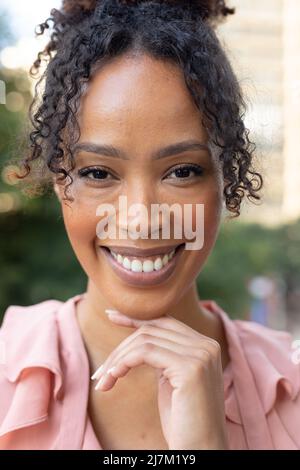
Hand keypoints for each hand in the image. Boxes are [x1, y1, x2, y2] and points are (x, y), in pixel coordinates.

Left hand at [91, 310, 228, 449]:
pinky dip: (123, 363)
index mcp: (205, 346)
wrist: (201, 451)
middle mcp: (207, 345)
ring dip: (117, 359)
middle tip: (100, 372)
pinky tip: (113, 379)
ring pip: (145, 340)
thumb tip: (138, 338)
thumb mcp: (171, 381)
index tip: (111, 316)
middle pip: (152, 329)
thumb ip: (163, 356)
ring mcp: (201, 354)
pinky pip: (145, 352)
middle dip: (121, 348)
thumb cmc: (183, 422)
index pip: (165, 322)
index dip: (135, 318)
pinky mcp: (190, 368)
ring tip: (103, 380)